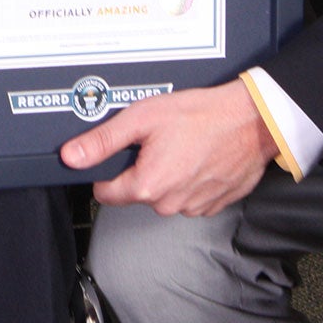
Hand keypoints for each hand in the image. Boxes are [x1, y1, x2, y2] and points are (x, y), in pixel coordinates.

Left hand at [59, 80, 277, 216]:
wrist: (251, 122)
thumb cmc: (200, 115)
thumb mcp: (141, 118)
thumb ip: (102, 141)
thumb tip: (72, 156)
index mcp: (147, 186)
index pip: (105, 193)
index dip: (107, 169)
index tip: (119, 152)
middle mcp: (169, 204)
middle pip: (136, 192)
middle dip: (140, 168)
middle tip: (156, 140)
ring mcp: (194, 208)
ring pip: (163, 194)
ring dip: (167, 173)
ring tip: (181, 145)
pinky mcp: (213, 205)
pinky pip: (188, 196)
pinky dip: (189, 179)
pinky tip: (197, 156)